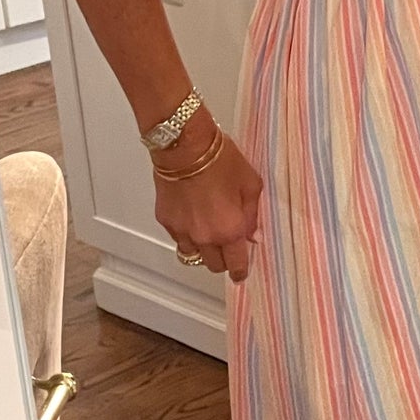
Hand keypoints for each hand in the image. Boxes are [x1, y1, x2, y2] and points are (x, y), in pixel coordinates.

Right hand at [151, 114, 263, 282]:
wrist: (185, 146)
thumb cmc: (220, 159)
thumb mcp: (251, 184)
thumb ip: (253, 215)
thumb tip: (253, 234)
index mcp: (230, 230)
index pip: (236, 265)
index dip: (240, 272)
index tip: (241, 274)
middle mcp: (205, 237)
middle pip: (214, 265)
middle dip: (223, 260)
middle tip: (227, 247)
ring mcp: (182, 231)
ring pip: (193, 255)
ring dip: (203, 249)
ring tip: (208, 232)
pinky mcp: (166, 221)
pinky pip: (178, 237)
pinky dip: (186, 234)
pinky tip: (192, 217)